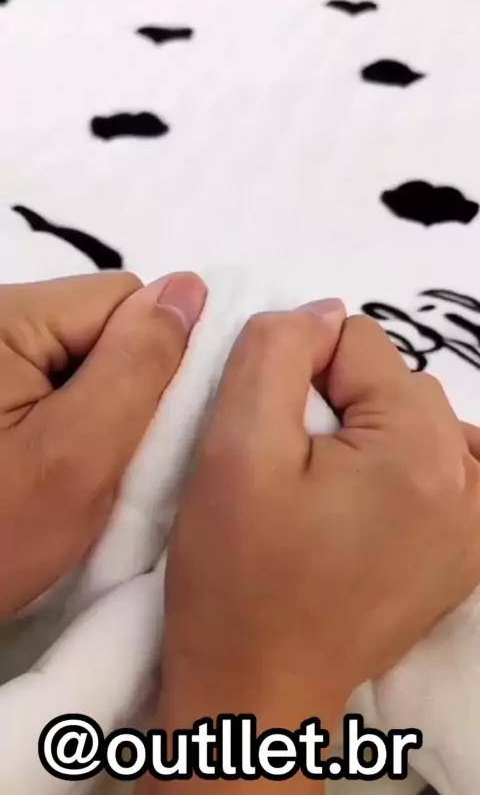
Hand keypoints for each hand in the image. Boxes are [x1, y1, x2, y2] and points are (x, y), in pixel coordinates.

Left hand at [0, 271, 205, 617]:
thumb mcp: (77, 458)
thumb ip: (139, 368)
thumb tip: (190, 289)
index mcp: (3, 315)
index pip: (125, 300)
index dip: (151, 364)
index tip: (137, 436)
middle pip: (100, 324)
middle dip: (120, 388)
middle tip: (99, 463)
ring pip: (79, 356)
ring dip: (94, 409)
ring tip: (68, 471)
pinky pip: (48, 381)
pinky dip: (63, 421)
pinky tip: (43, 465)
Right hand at [159, 302, 479, 742]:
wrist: (259, 687)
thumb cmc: (237, 577)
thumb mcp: (233, 448)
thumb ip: (275, 353)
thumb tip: (321, 314)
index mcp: (420, 451)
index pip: (357, 342)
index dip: (297, 373)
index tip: (270, 434)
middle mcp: (469, 483)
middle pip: (393, 383)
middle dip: (336, 404)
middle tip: (289, 469)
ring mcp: (475, 524)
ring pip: (414, 421)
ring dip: (368, 434)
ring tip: (321, 492)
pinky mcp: (463, 552)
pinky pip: (441, 466)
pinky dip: (401, 465)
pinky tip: (364, 503)